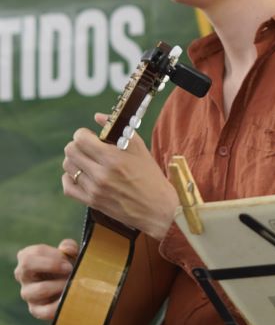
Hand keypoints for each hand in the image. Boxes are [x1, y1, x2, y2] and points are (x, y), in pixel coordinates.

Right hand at [14, 239, 77, 320]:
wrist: (74, 287)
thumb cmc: (68, 266)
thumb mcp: (70, 254)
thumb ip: (69, 246)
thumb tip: (66, 249)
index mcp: (28, 259)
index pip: (32, 253)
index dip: (53, 255)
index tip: (68, 260)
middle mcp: (23, 275)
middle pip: (27, 265)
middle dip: (52, 265)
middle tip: (70, 269)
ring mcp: (28, 293)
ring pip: (40, 289)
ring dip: (61, 285)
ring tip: (74, 283)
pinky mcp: (36, 310)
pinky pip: (45, 310)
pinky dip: (60, 305)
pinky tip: (70, 299)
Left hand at [61, 113, 178, 240]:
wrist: (157, 208)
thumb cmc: (151, 176)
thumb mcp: (140, 148)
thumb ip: (119, 130)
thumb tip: (97, 116)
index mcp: (114, 158)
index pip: (80, 139)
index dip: (83, 134)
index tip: (91, 136)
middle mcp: (101, 174)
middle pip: (70, 151)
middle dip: (77, 145)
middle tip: (88, 147)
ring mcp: (94, 189)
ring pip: (67, 167)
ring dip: (75, 160)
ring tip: (87, 161)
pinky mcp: (91, 202)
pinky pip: (67, 186)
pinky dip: (70, 178)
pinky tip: (81, 174)